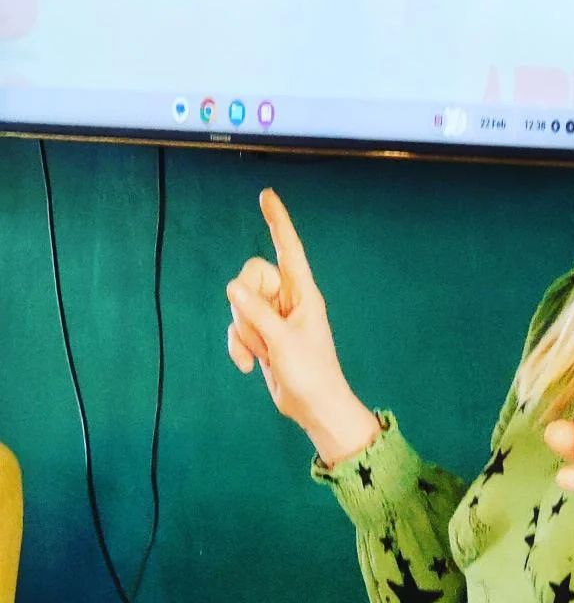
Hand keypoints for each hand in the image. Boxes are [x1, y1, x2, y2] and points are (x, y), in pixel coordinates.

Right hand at [226, 189, 379, 464]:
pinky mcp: (262, 335)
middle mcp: (288, 299)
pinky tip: (250, 366)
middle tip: (261, 333)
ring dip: (244, 333)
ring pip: (239, 304)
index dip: (278, 222)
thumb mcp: (282, 342)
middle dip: (245, 304)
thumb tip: (231, 286)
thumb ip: (256, 313)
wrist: (313, 406)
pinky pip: (237, 328)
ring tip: (264, 354)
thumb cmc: (310, 373)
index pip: (288, 248)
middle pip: (251, 277)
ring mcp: (273, 317)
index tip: (267, 196)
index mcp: (303, 293)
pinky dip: (239, 346)